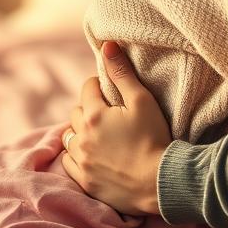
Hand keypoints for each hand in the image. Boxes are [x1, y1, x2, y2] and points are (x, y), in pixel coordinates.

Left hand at [60, 41, 170, 219]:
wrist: (158, 182)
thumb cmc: (153, 137)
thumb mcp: (142, 100)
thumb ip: (122, 72)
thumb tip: (107, 46)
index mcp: (94, 115)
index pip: (88, 88)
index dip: (101, 86)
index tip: (114, 92)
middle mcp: (81, 137)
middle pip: (76, 112)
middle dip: (89, 108)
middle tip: (110, 113)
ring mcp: (81, 161)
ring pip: (70, 138)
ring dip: (81, 132)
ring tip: (100, 133)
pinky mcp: (85, 181)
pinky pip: (69, 163)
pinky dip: (77, 155)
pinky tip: (93, 154)